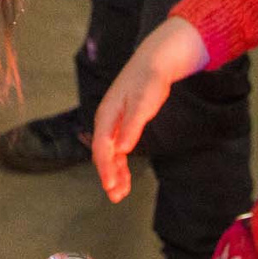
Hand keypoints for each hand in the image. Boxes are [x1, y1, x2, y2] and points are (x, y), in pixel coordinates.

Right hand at [90, 17, 204, 200]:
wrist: (155, 62)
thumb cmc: (148, 80)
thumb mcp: (142, 103)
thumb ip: (131, 126)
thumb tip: (121, 149)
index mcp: (107, 116)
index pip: (101, 148)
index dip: (105, 168)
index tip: (110, 186)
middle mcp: (108, 121)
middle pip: (104, 154)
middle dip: (109, 175)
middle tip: (116, 196)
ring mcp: (115, 123)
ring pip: (111, 153)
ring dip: (115, 172)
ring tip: (121, 192)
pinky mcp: (125, 123)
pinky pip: (119, 148)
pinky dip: (121, 163)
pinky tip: (125, 176)